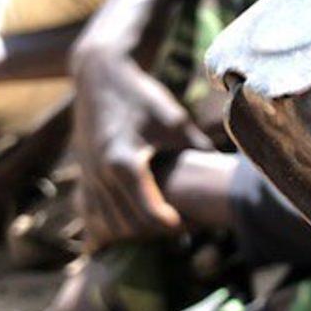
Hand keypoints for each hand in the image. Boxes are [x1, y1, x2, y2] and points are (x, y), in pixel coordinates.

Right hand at [71, 0, 210, 247]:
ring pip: (109, 227)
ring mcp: (86, 178)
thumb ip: (197, 149)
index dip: (176, 225)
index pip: (150, 213)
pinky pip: (91, 218)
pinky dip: (111, 229)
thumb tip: (229, 171)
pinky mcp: (81, 178)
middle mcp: (100, 175)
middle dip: (160, 232)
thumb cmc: (143, 97)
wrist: (100, 76)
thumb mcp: (175, 120)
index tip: (196, 223)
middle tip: (189, 227)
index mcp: (124, 162)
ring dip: (137, 234)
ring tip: (166, 226)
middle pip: (131, 225)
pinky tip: (134, 228)